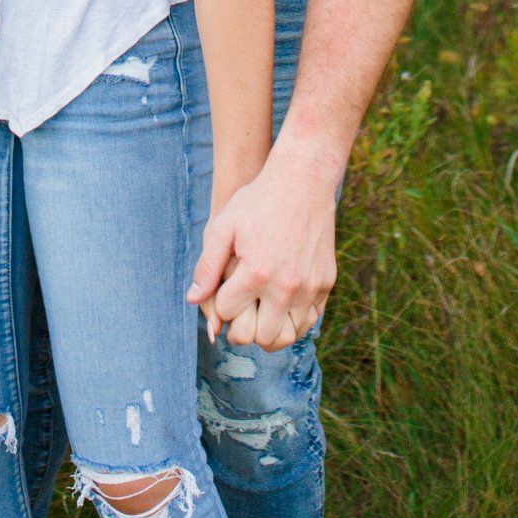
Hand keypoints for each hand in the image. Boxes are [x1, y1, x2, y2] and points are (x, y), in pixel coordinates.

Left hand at [188, 143, 337, 350]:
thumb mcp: (224, 226)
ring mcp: (308, 287)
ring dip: (271, 332)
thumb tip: (192, 300)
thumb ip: (207, 266)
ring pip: (288, 336)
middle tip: (241, 314)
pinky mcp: (325, 283)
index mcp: (256, 273)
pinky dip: (294, 321)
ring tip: (260, 316)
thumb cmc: (258, 201)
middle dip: (244, 329)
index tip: (225, 290)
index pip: (228, 314)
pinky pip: (310, 320)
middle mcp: (284, 286)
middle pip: (259, 337)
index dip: (221, 304)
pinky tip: (282, 307)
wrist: (303, 180)